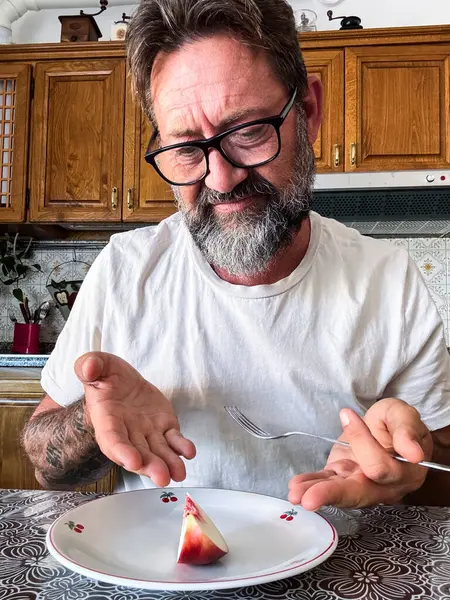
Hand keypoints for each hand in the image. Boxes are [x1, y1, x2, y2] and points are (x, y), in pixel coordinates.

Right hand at [75, 352, 195, 486]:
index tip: (133, 461)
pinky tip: (189, 451)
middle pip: (138, 453)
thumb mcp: (95, 364)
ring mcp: (147, 432)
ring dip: (168, 463)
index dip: (121, 452)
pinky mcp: (164, 426)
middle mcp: (127, 431)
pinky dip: (181, 446)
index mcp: (106, 419)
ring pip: (157, 452)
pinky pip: (173, 439)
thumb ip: (89, 366)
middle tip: (162, 476)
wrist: (121, 380)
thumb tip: (89, 368)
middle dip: (149, 466)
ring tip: (179, 472)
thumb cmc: (105, 376)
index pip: (112, 440)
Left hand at [288, 398, 432, 509]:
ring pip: (340, 493)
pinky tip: (295, 487)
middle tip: (310, 499)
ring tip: (296, 494)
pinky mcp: (342, 478)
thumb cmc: (397, 422)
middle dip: (332, 495)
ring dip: (316, 494)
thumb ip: (407, 431)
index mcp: (404, 472)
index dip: (363, 442)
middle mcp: (383, 486)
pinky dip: (311, 485)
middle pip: (358, 493)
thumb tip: (414, 453)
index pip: (380, 467)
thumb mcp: (403, 415)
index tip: (349, 414)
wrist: (386, 428)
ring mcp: (360, 484)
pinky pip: (327, 484)